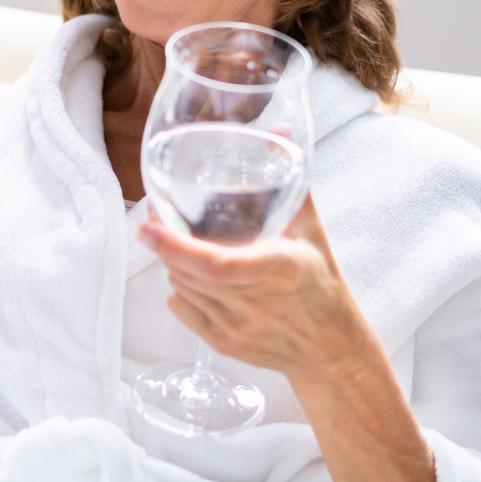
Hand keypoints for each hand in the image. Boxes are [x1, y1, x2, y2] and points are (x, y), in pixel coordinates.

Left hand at [136, 196, 379, 391]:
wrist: (331, 349)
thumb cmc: (321, 287)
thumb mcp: (311, 234)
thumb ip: (292, 184)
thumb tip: (282, 131)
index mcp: (277, 271)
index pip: (214, 264)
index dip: (175, 247)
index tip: (149, 227)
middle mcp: (253, 303)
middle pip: (187, 272)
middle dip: (167, 245)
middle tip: (158, 222)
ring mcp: (236, 327)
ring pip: (181, 288)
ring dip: (175, 265)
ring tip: (185, 247)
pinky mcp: (223, 344)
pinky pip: (181, 310)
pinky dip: (180, 289)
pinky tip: (196, 278)